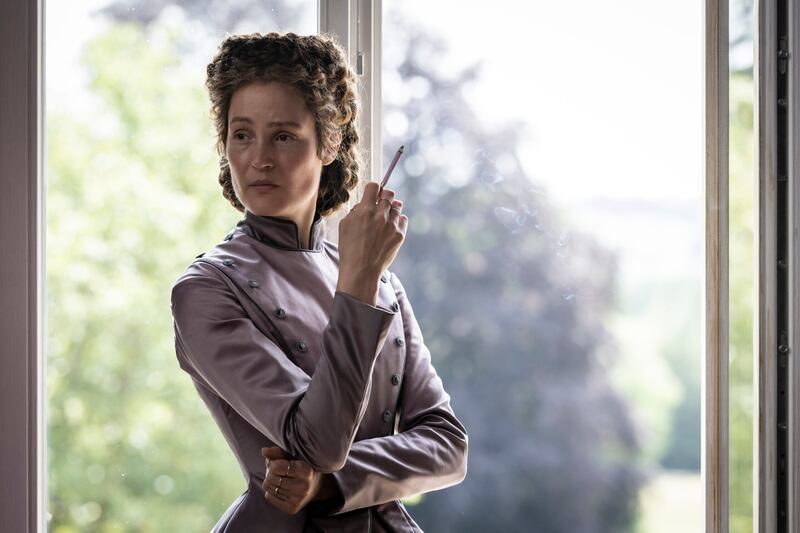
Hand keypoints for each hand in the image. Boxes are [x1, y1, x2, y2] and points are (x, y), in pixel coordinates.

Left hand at [260, 447, 332, 514]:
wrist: (316, 486)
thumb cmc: (303, 466)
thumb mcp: (294, 456)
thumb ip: (279, 452)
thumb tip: (264, 451)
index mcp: (306, 471)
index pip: (277, 467)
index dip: (273, 464)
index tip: (277, 462)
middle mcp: (303, 487)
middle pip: (271, 479)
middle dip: (269, 473)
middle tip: (276, 471)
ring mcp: (298, 500)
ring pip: (269, 488)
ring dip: (270, 482)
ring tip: (279, 478)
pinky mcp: (292, 508)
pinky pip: (270, 497)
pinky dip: (271, 491)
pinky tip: (280, 488)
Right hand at [337, 181, 407, 304]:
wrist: (362, 271)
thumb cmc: (350, 249)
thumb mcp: (344, 226)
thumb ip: (356, 210)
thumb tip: (365, 203)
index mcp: (365, 211)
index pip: (374, 186)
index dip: (373, 189)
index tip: (373, 193)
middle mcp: (380, 215)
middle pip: (389, 194)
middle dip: (384, 196)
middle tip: (381, 203)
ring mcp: (392, 225)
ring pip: (397, 206)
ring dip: (391, 209)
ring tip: (385, 218)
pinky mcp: (400, 235)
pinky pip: (403, 219)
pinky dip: (398, 221)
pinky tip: (390, 227)